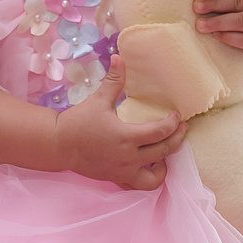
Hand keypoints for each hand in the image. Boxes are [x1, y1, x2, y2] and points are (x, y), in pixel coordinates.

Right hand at [54, 54, 186, 190]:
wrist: (60, 145)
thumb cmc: (79, 121)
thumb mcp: (98, 100)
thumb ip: (114, 80)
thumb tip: (119, 57)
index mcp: (126, 136)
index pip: (160, 132)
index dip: (173, 123)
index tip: (177, 115)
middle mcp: (128, 157)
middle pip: (164, 151)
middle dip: (177, 138)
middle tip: (183, 128)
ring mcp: (123, 171)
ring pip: (155, 175)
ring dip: (166, 163)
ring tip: (167, 151)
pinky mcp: (116, 178)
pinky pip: (139, 185)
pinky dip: (150, 178)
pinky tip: (151, 166)